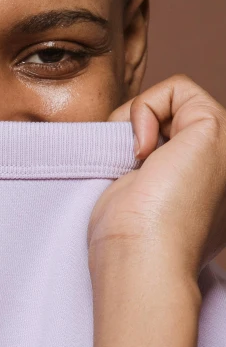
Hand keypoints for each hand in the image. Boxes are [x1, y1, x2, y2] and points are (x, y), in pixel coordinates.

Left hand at [88, 74, 225, 278]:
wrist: (141, 259)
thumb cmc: (130, 239)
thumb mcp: (142, 194)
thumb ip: (152, 166)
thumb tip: (137, 147)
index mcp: (212, 188)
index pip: (171, 138)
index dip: (140, 142)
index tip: (130, 176)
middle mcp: (224, 168)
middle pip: (173, 115)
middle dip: (139, 127)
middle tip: (129, 165)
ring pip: (175, 98)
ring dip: (138, 118)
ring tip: (136, 160)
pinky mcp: (217, 129)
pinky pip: (177, 86)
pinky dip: (144, 108)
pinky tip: (142, 151)